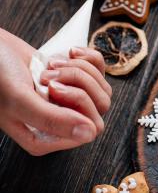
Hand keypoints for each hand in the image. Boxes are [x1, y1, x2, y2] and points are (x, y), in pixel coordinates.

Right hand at [0, 29, 111, 155]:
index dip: (76, 101)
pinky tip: (66, 54)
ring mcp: (71, 102)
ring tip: (49, 66)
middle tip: (47, 76)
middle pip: (101, 105)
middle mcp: (62, 123)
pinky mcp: (77, 80)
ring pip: (102, 87)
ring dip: (78, 69)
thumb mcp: (21, 100)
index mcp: (46, 139)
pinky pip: (100, 70)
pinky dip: (86, 57)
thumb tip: (89, 134)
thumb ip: (52, 120)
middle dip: (77, 81)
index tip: (50, 87)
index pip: (91, 128)